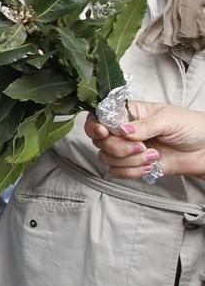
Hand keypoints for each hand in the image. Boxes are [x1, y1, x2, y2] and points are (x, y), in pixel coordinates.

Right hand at [84, 101, 204, 179]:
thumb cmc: (191, 128)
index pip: (100, 116)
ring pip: (107, 157)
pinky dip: (131, 172)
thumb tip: (123, 129)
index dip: (95, 125)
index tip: (104, 132)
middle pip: (100, 140)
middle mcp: (124, 131)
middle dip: (119, 147)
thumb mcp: (169, 120)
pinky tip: (149, 166)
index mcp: (129, 113)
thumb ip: (145, 124)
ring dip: (129, 161)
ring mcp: (128, 149)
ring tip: (153, 156)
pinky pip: (117, 172)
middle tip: (142, 147)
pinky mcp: (134, 165)